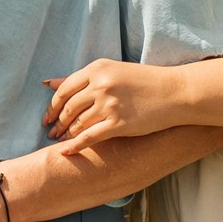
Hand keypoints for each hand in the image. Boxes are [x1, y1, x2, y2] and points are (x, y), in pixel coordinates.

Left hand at [43, 59, 179, 148]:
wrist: (174, 92)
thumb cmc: (145, 81)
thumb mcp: (113, 71)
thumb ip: (82, 78)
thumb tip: (48, 83)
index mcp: (98, 69)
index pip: (64, 89)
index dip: (52, 106)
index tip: (47, 116)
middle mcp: (101, 85)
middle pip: (68, 108)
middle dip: (57, 122)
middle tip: (50, 131)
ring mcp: (110, 105)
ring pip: (77, 124)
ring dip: (65, 134)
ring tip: (60, 140)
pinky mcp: (119, 124)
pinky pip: (89, 137)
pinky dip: (74, 146)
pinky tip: (66, 152)